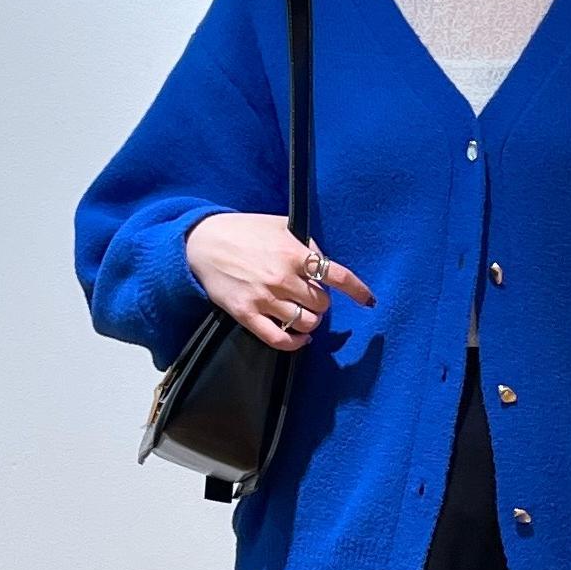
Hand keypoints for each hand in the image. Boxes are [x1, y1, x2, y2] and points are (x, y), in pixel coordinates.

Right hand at [185, 212, 376, 349]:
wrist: (202, 243)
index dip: (357, 290)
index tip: (368, 300)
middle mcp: (281, 277)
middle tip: (311, 297)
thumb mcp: (280, 226)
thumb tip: (325, 264)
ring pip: (306, 323)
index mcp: (293, 253)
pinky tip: (299, 338)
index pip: (336, 275)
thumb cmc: (244, 232)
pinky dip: (295, 343)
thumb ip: (306, 244)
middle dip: (321, 302)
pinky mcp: (247, 314)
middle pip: (321, 304)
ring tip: (304, 314)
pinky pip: (280, 339)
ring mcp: (264, 298)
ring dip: (311, 322)